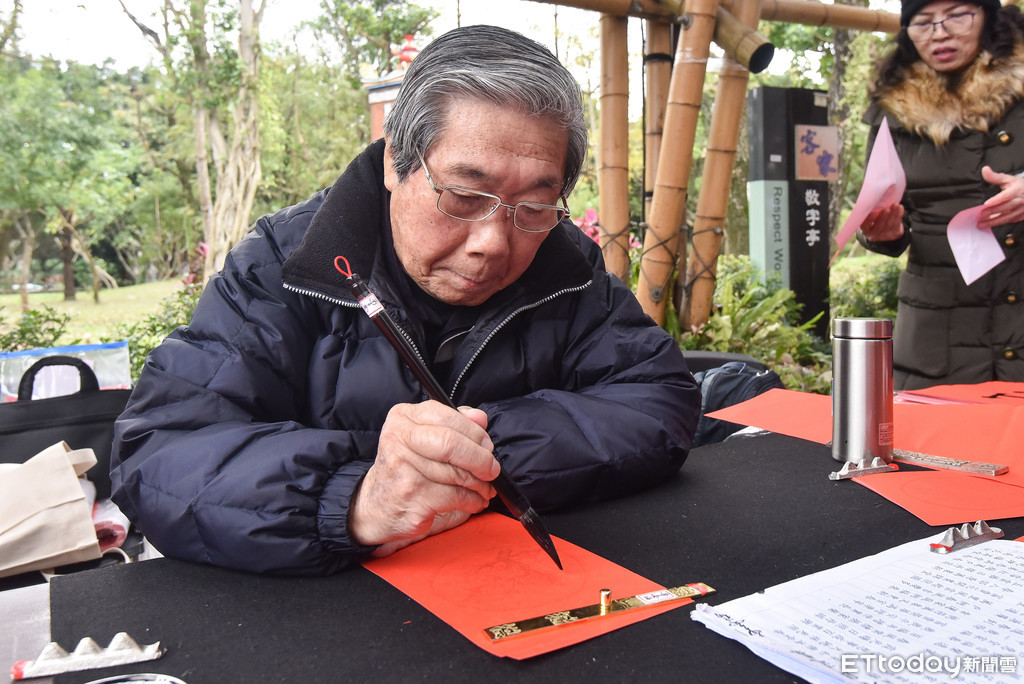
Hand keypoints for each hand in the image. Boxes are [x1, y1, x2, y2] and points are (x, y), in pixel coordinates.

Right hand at [349, 401, 498, 555]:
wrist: (376, 506)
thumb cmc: (407, 468)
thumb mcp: (424, 436)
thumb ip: (453, 422)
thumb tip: (480, 418)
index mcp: (402, 417)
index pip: (447, 417)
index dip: (475, 433)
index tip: (488, 446)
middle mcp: (398, 439)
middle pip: (451, 444)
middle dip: (480, 459)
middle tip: (492, 469)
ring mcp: (402, 469)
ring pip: (457, 473)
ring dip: (480, 484)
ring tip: (485, 488)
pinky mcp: (412, 497)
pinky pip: (456, 496)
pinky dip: (473, 500)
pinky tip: (474, 501)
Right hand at [859, 203, 904, 241]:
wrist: (885, 228)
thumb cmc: (874, 218)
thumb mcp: (870, 216)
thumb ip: (870, 210)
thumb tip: (872, 197)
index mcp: (865, 230)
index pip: (865, 226)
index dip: (869, 220)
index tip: (873, 212)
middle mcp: (874, 235)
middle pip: (879, 226)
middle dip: (883, 217)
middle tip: (886, 209)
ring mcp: (885, 235)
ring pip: (889, 225)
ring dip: (893, 214)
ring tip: (895, 205)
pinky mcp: (894, 234)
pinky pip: (897, 224)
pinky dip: (899, 215)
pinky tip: (900, 207)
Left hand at [979, 165, 1023, 228]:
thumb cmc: (1020, 186)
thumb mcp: (1009, 179)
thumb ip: (995, 177)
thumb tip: (985, 170)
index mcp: (1017, 190)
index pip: (1006, 195)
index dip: (996, 200)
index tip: (986, 204)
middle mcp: (1020, 200)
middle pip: (1004, 207)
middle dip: (991, 212)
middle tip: (978, 216)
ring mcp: (1021, 210)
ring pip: (1006, 217)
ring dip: (993, 221)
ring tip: (981, 224)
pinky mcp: (1021, 217)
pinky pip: (1009, 221)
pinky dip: (998, 223)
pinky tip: (989, 224)